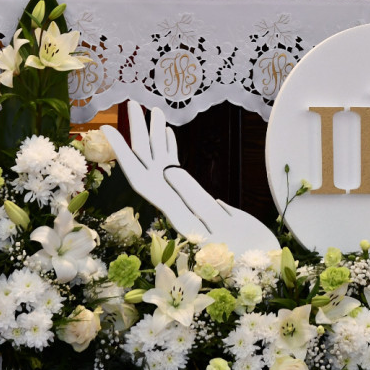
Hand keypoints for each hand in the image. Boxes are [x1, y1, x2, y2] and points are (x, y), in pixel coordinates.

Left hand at [101, 101, 279, 252]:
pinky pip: (178, 169)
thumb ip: (193, 200)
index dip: (123, 152)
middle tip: (132, 102)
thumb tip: (169, 172)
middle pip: (149, 163)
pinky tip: (170, 134)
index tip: (108, 129)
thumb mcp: (219, 227)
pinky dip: (173, 151)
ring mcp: (185, 199)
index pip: (139, 176)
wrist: (260, 266)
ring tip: (152, 109)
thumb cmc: (244, 252)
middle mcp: (173, 202)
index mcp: (173, 209)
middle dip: (139, 133)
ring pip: (164, 162)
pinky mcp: (197, 198)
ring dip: (157, 136)